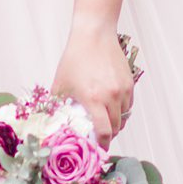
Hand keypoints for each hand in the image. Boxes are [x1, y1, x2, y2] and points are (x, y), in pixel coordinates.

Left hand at [51, 23, 134, 144]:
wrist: (94, 35)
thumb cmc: (75, 57)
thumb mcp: (61, 83)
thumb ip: (57, 104)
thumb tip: (53, 120)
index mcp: (93, 99)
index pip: (104, 132)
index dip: (103, 144)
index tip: (100, 148)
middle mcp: (111, 96)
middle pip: (116, 127)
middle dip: (110, 135)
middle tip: (101, 136)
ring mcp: (123, 89)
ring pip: (125, 116)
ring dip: (117, 123)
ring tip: (107, 122)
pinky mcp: (129, 82)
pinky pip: (129, 104)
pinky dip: (123, 110)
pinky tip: (113, 108)